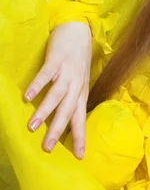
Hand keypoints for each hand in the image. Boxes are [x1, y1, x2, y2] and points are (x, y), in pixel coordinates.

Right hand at [24, 21, 91, 158]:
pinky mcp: (57, 60)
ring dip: (44, 111)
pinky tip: (27, 95)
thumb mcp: (78, 82)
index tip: (79, 157)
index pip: (81, 119)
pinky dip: (37, 85)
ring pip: (57, 95)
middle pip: (68, 111)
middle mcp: (76, 85)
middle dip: (58, 131)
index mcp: (81, 93)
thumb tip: (62, 121)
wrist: (79, 31)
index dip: (80, 137)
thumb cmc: (77, 60)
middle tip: (46, 148)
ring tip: (32, 127)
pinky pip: (47, 74)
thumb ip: (71, 100)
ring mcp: (67, 72)